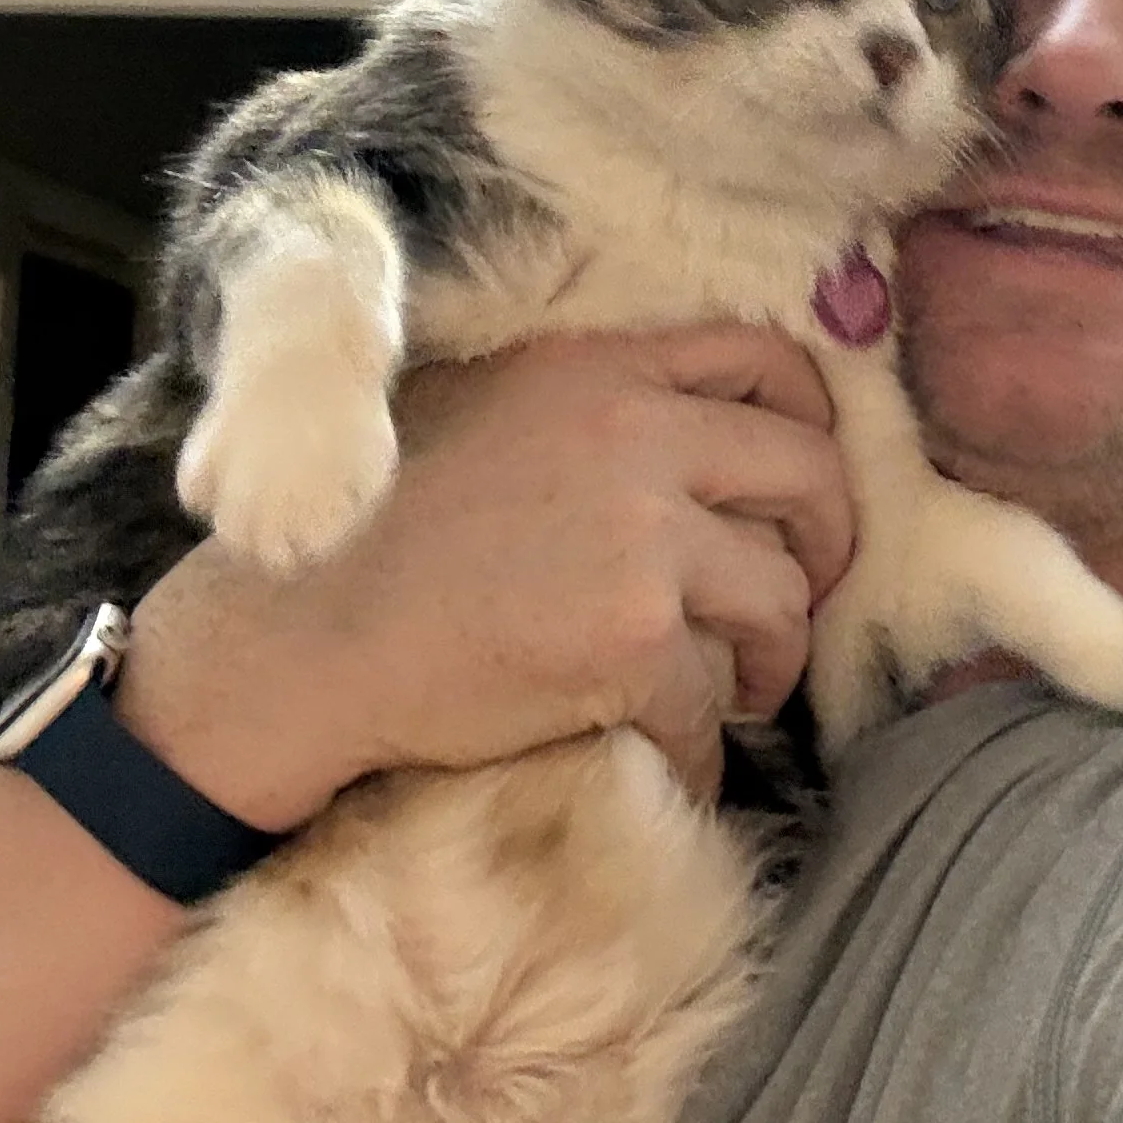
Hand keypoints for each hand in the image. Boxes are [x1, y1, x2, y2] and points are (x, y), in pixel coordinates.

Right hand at [113, 326, 852, 824]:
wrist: (297, 640)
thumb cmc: (367, 530)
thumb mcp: (480, 405)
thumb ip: (586, 399)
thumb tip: (687, 432)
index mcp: (598, 368)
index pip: (762, 359)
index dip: (808, 422)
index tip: (800, 484)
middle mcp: (634, 437)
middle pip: (809, 474)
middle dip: (826, 544)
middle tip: (803, 592)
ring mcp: (639, 541)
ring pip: (782, 597)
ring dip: (774, 657)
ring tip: (743, 690)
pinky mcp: (629, 642)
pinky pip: (712, 705)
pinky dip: (702, 750)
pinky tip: (675, 762)